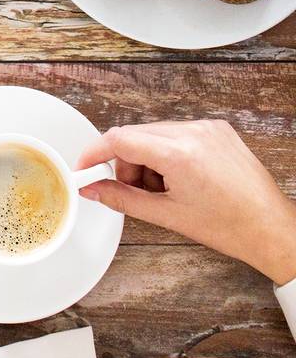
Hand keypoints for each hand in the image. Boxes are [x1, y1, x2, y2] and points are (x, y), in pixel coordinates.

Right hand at [77, 119, 295, 283]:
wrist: (272, 229)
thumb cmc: (231, 227)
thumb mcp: (167, 215)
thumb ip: (122, 198)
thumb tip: (93, 189)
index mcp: (180, 154)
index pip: (119, 140)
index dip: (95, 154)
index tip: (85, 168)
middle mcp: (194, 133)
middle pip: (135, 135)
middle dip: (124, 162)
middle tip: (131, 189)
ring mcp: (208, 128)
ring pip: (154, 134)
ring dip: (146, 158)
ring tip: (162, 189)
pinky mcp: (218, 130)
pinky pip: (176, 133)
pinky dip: (167, 153)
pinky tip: (179, 178)